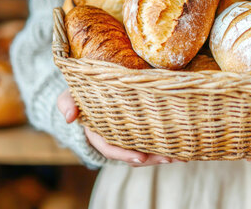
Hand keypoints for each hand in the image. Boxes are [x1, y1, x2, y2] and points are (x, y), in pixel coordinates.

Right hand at [57, 90, 178, 166]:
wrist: (89, 91)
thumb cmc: (80, 94)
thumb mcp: (69, 95)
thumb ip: (67, 103)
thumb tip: (69, 117)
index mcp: (98, 134)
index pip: (111, 148)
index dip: (125, 154)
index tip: (141, 156)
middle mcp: (115, 139)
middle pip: (134, 154)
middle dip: (153, 158)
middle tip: (170, 157)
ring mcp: (129, 137)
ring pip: (147, 151)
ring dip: (164, 155)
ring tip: (182, 155)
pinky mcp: (141, 131)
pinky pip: (153, 142)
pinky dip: (167, 145)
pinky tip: (183, 145)